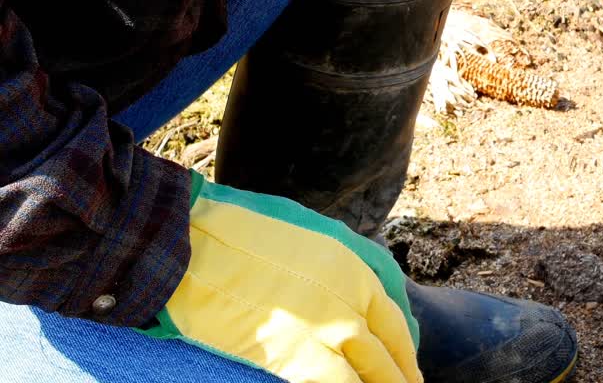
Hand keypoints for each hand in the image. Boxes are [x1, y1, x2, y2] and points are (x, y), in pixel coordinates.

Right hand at [138, 170, 421, 382]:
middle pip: (387, 350)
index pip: (393, 319)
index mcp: (353, 267)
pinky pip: (336, 382)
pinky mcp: (297, 352)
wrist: (194, 245)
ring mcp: (325, 326)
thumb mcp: (306, 236)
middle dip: (399, 377)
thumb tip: (349, 291)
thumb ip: (335, 267)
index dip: (404, 350)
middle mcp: (349, 297)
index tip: (407, 369)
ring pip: (369, 372)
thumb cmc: (237, 235)